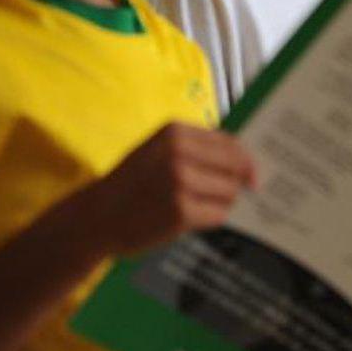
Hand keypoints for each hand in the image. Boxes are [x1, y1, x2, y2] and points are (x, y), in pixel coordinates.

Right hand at [80, 123, 255, 255]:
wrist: (95, 217)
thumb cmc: (134, 183)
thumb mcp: (159, 150)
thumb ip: (198, 149)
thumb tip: (247, 160)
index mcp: (175, 132)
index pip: (231, 143)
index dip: (247, 159)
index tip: (256, 171)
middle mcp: (178, 153)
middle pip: (236, 167)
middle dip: (239, 182)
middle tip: (238, 193)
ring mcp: (180, 182)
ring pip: (230, 192)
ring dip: (224, 202)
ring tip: (201, 205)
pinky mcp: (181, 211)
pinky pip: (219, 214)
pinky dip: (214, 218)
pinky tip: (196, 217)